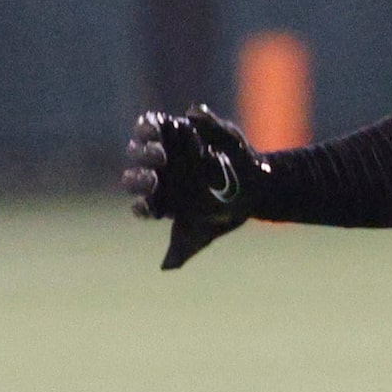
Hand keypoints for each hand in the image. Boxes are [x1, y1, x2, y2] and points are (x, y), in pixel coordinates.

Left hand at [123, 105, 265, 269]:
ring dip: (145, 147)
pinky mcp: (172, 130)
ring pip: (141, 148)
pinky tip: (158, 128)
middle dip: (142, 175)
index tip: (148, 206)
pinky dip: (153, 124)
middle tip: (157, 176)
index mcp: (158, 203)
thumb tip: (166, 267)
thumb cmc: (227, 212)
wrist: (255, 183)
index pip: (142, 205)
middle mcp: (156, 177)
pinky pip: (154, 124)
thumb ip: (185, 248)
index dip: (142, 204)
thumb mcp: (207, 233)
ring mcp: (163, 152)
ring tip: (160, 151)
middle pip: (136, 176)